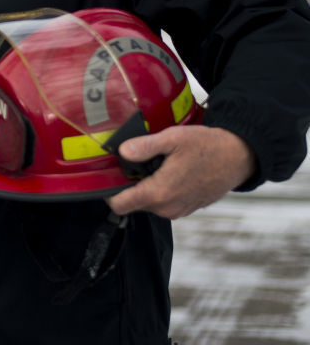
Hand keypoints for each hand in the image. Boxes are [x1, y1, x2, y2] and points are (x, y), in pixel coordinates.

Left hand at [106, 125, 255, 218]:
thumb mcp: (173, 138)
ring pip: (148, 202)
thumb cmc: (209, 147)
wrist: (239, 157)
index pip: (120, 205)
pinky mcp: (187, 208)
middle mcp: (167, 207)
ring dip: (145, 187)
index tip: (108, 176)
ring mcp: (178, 210)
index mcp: (160, 193)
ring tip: (154, 164)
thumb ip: (145, 146)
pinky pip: (163, 202)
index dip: (108, 192)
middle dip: (129, 185)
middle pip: (132, 202)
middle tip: (134, 163)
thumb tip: (123, 151)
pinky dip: (160, 189)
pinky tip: (167, 170)